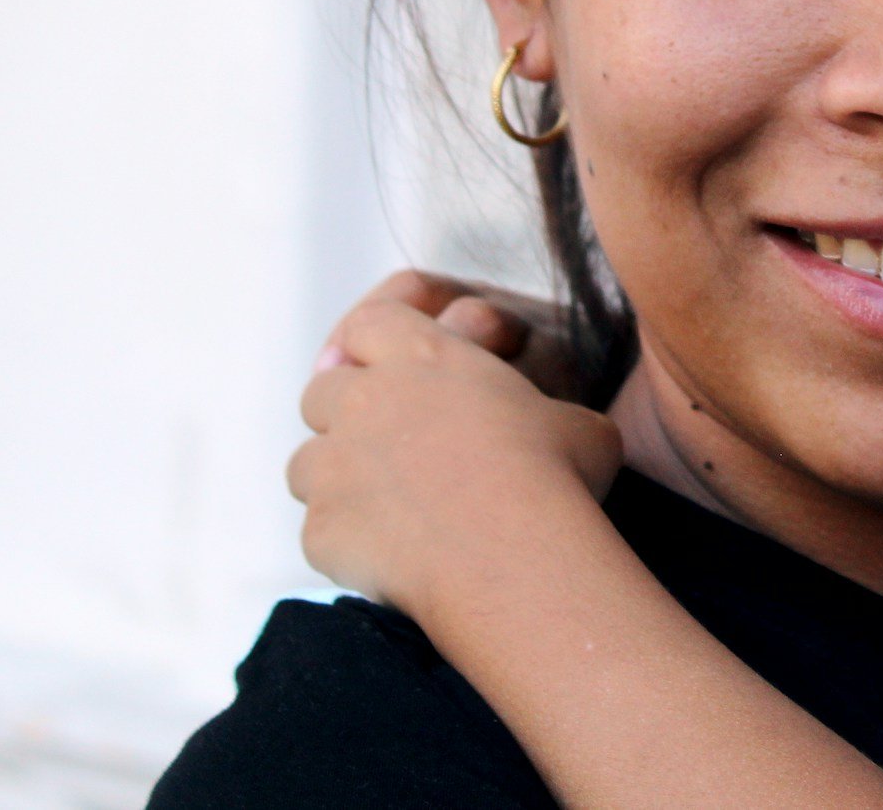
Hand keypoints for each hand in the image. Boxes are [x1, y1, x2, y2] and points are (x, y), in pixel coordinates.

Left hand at [289, 286, 622, 617]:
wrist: (515, 558)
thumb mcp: (575, 423)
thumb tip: (560, 433)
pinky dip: (346, 541)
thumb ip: (545, 412)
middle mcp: (366, 400)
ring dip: (335, 478)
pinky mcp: (322, 528)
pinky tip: (390, 559)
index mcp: (424, 357)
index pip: (371, 323)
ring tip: (383, 508)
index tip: (389, 372)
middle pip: (322, 390)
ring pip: (306, 461)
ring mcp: (335, 465)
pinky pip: (318, 530)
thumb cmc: (556, 478)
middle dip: (345, 414)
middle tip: (386, 447)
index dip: (373, 345)